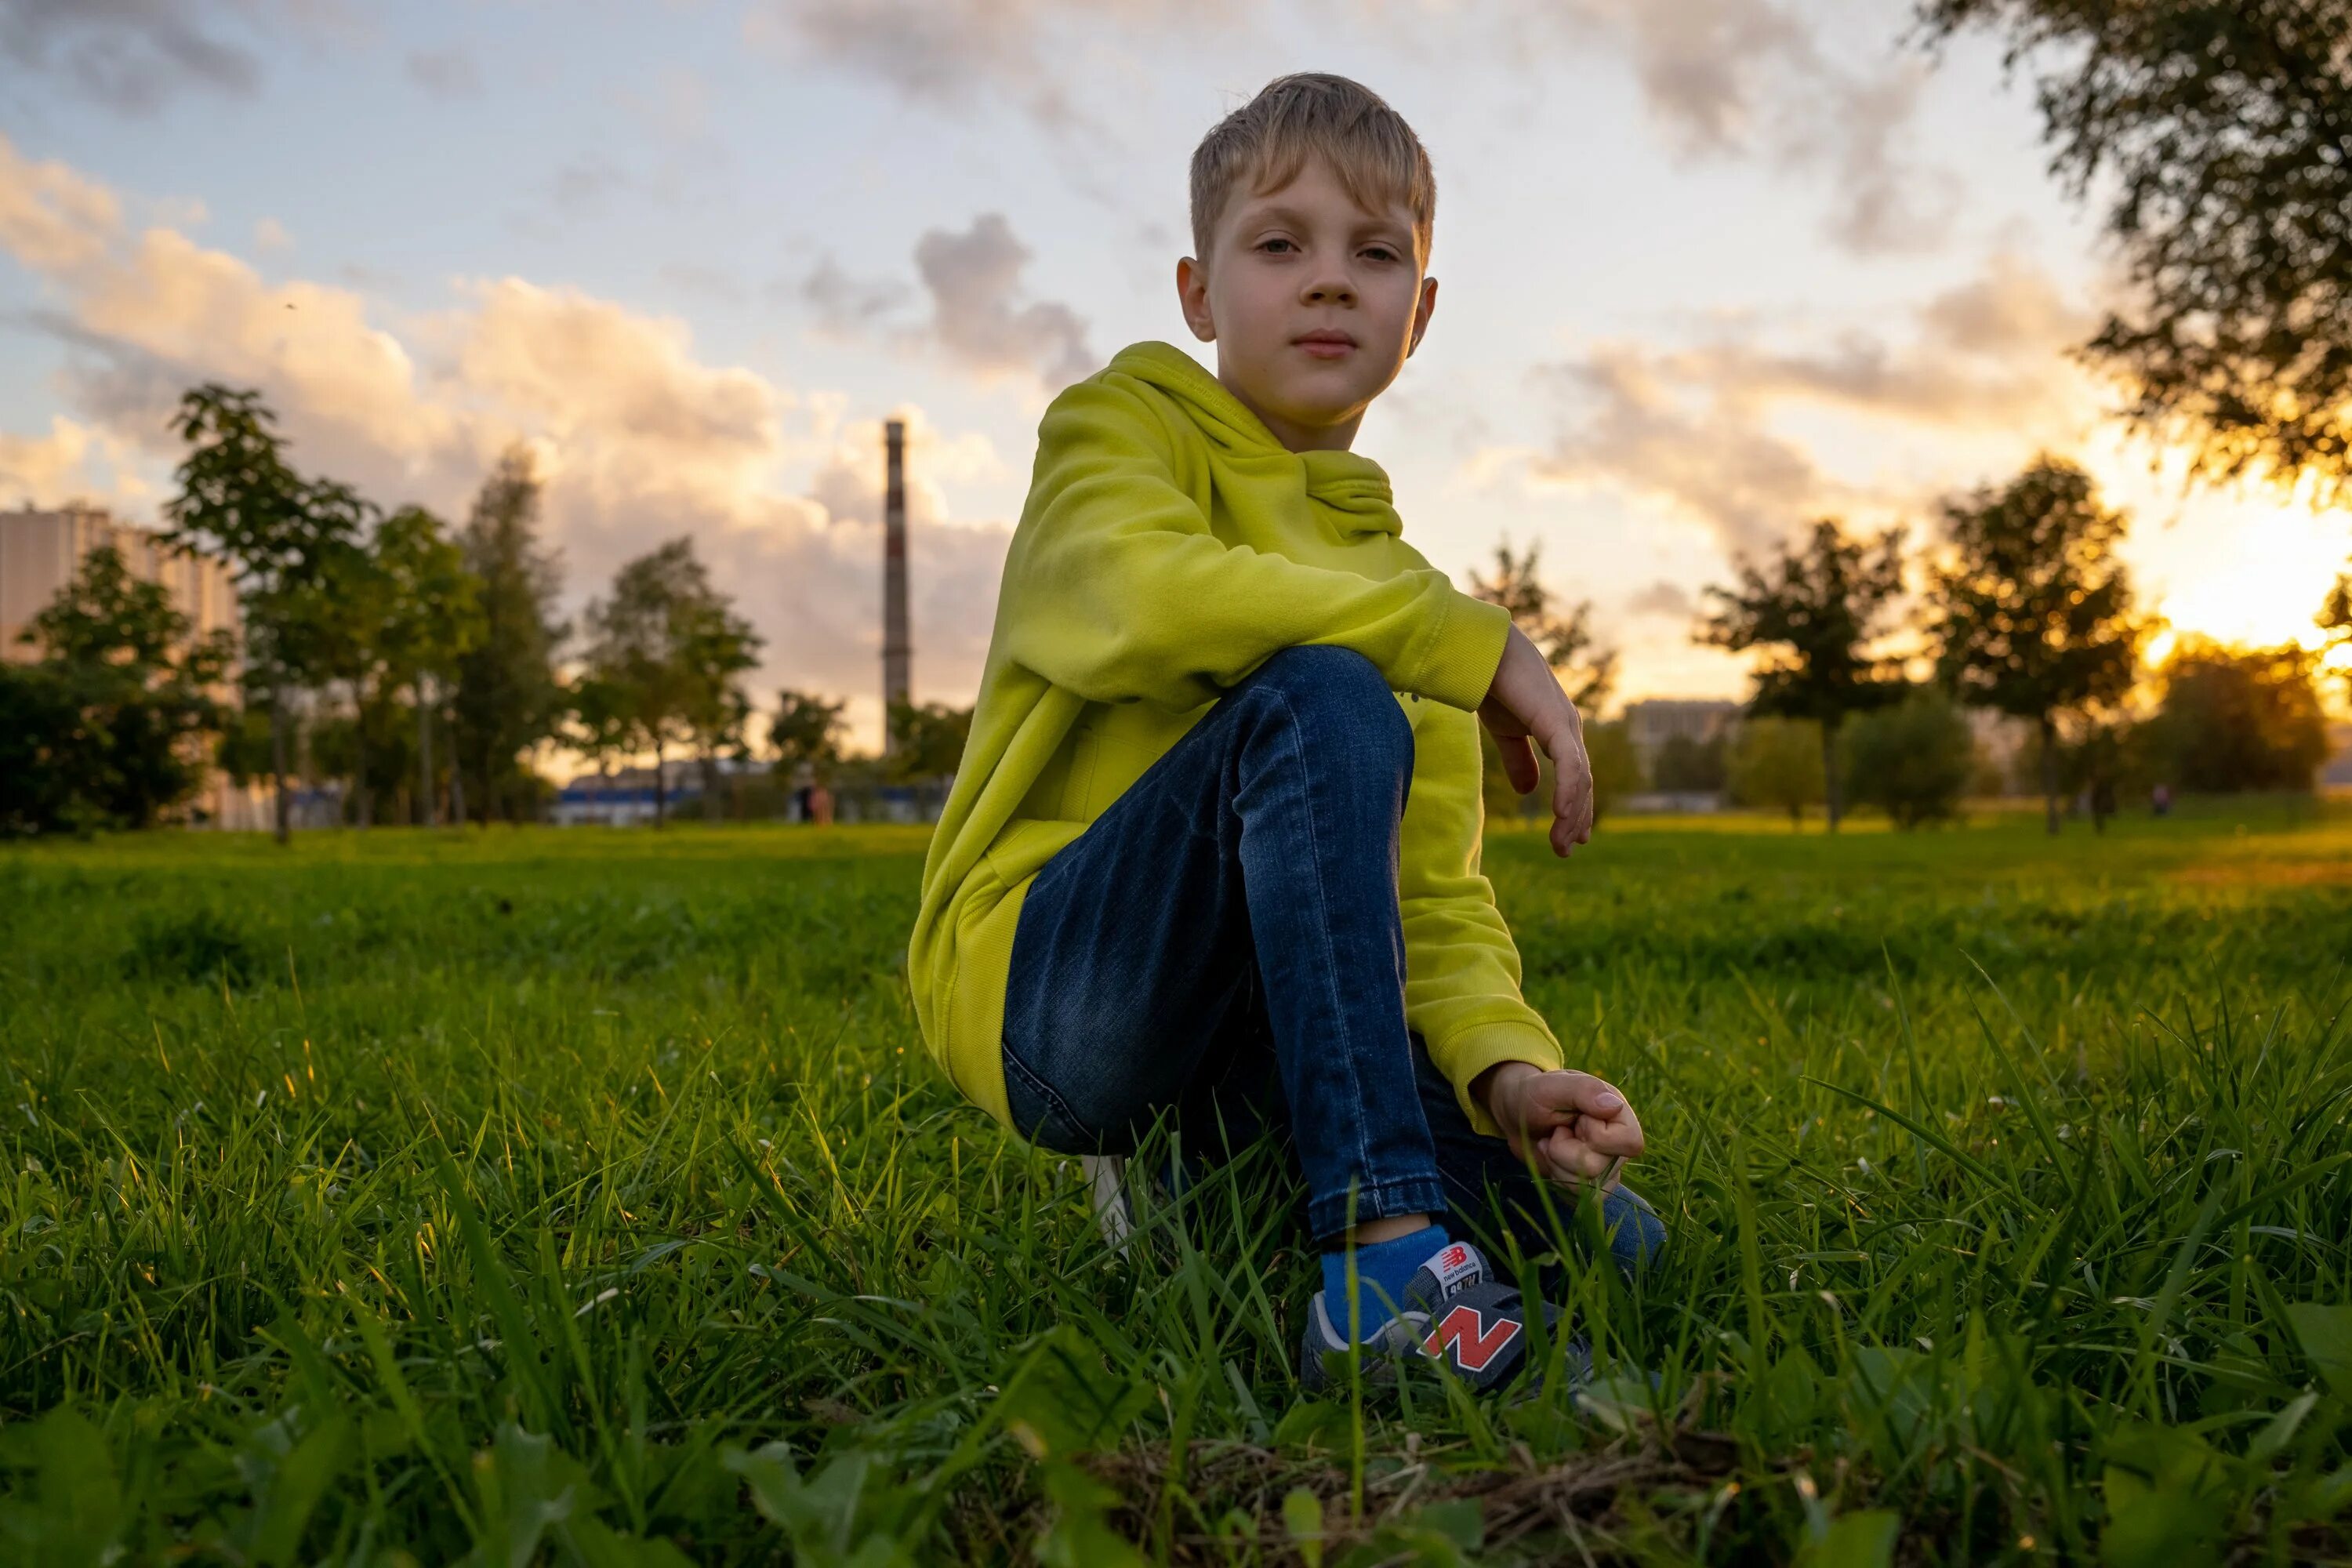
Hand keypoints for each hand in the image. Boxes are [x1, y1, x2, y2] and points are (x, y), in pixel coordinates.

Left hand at [1475, 1061, 1643, 1190]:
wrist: (1514, 1113)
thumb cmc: (1535, 1094)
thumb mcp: (1554, 1085)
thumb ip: (1585, 1090)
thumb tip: (1615, 1105)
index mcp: (1617, 1114)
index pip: (1630, 1142)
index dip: (1597, 1136)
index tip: (1576, 1119)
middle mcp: (1616, 1143)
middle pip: (1602, 1168)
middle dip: (1565, 1150)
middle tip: (1558, 1129)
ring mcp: (1605, 1166)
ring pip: (1588, 1186)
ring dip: (1557, 1162)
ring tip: (1551, 1141)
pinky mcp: (1589, 1184)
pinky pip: (1577, 1196)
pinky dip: (1556, 1177)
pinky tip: (1552, 1157)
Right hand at [1477, 624, 1593, 857]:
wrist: (1483, 652)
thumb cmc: (1494, 684)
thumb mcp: (1506, 732)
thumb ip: (1519, 760)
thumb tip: (1530, 791)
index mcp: (1559, 731)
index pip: (1575, 777)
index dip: (1575, 808)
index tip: (1571, 838)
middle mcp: (1569, 729)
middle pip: (1582, 783)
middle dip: (1577, 818)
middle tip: (1568, 849)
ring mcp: (1566, 725)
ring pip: (1580, 779)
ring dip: (1573, 814)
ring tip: (1564, 843)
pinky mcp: (1556, 722)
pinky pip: (1570, 765)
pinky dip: (1569, 793)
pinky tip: (1563, 815)